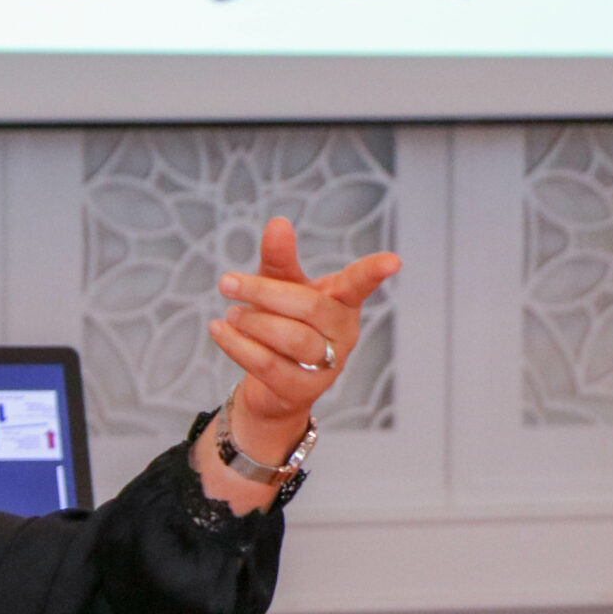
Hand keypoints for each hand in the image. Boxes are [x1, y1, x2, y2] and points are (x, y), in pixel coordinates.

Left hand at [208, 216, 400, 460]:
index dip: (374, 272)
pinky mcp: (302, 390)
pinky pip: (268, 365)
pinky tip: (219, 330)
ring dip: (254, 321)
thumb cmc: (281, 324)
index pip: (359, 285)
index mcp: (342, 303)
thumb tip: (278, 223)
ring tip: (231, 313)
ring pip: (292, 339)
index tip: (393, 261)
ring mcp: (328, 365)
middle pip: (309, 308)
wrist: (270, 385)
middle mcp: (342, 334)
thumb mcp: (279, 287)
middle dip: (264, 292)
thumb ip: (279, 260)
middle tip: (227, 283)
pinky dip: (238, 345)